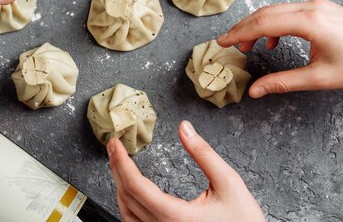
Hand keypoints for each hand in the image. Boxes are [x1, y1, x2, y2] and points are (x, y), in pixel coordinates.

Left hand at [108, 121, 264, 221]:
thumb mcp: (229, 182)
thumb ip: (204, 154)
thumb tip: (185, 129)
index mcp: (175, 216)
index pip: (136, 186)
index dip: (121, 162)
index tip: (116, 144)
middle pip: (127, 197)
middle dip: (116, 168)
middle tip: (113, 147)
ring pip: (126, 214)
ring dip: (119, 187)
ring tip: (118, 165)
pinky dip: (127, 205)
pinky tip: (129, 193)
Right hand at [217, 0, 342, 97]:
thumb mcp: (320, 78)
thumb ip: (283, 81)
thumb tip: (255, 90)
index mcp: (310, 22)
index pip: (263, 23)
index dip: (238, 33)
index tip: (221, 43)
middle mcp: (312, 8)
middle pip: (266, 13)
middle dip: (243, 27)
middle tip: (226, 42)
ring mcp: (319, 6)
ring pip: (277, 10)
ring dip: (258, 25)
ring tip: (248, 45)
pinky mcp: (324, 9)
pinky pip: (291, 12)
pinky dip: (275, 24)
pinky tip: (275, 42)